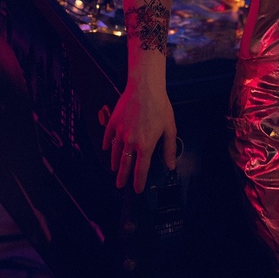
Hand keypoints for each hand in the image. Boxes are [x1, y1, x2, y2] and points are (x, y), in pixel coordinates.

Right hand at [102, 77, 176, 193]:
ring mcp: (120, 132)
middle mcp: (131, 141)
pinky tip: (107, 149)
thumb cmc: (159, 106)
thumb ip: (169, 148)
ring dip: (115, 163)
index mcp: (146, 145)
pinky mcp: (113, 122)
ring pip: (115, 152)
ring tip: (115, 169)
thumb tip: (170, 165)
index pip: (141, 169)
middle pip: (125, 165)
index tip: (137, 189)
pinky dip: (107, 145)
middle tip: (120, 186)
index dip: (138, 181)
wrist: (145, 87)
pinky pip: (108, 137)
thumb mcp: (169, 128)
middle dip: (122, 178)